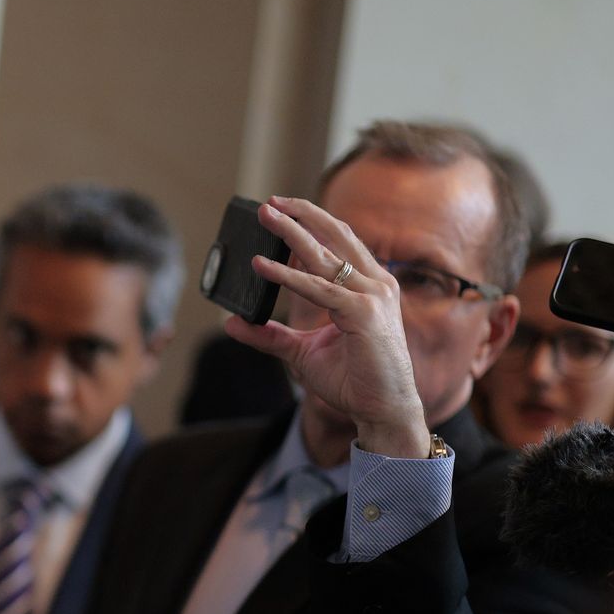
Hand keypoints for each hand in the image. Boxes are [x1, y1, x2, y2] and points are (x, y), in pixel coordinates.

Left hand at [225, 197, 429, 457]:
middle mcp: (376, 284)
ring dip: (291, 234)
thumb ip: (270, 335)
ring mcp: (373, 296)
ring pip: (325, 256)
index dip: (310, 223)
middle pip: (336, 235)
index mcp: (370, 285)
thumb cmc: (353, 379)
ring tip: (265, 217)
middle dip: (301, 215)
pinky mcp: (363, 313)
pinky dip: (287, 276)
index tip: (280, 209)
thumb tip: (231, 323)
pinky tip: (261, 267)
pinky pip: (318, 288)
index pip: (339, 242)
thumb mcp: (301, 351)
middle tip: (267, 203)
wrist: (382, 410)